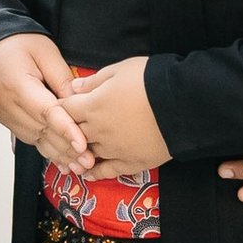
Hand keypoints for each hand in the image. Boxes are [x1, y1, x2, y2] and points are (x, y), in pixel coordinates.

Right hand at [0, 35, 92, 171]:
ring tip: (81, 166)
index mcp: (17, 84)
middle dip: (67, 148)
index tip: (82, 143)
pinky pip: (31, 140)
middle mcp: (9, 105)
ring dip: (59, 154)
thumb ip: (62, 77)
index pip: (45, 111)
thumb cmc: (17, 45)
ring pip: (37, 140)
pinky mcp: (10, 123)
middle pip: (42, 131)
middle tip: (90, 160)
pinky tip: (64, 161)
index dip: (65, 129)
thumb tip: (80, 102)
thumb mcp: (45, 51)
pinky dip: (49, 151)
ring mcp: (7, 117)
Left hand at [65, 56, 170, 175]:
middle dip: (67, 131)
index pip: (65, 109)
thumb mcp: (120, 70)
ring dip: (79, 152)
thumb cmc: (150, 79)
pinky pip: (107, 171)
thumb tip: (73, 87)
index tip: (61, 107)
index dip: (61, 107)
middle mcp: (99, 130)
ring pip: (87, 154)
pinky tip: (88, 173)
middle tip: (65, 130)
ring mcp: (114, 149)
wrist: (181, 103)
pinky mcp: (131, 162)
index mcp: (93, 105)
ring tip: (73, 152)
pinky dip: (95, 173)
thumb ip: (94, 80)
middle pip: (72, 134)